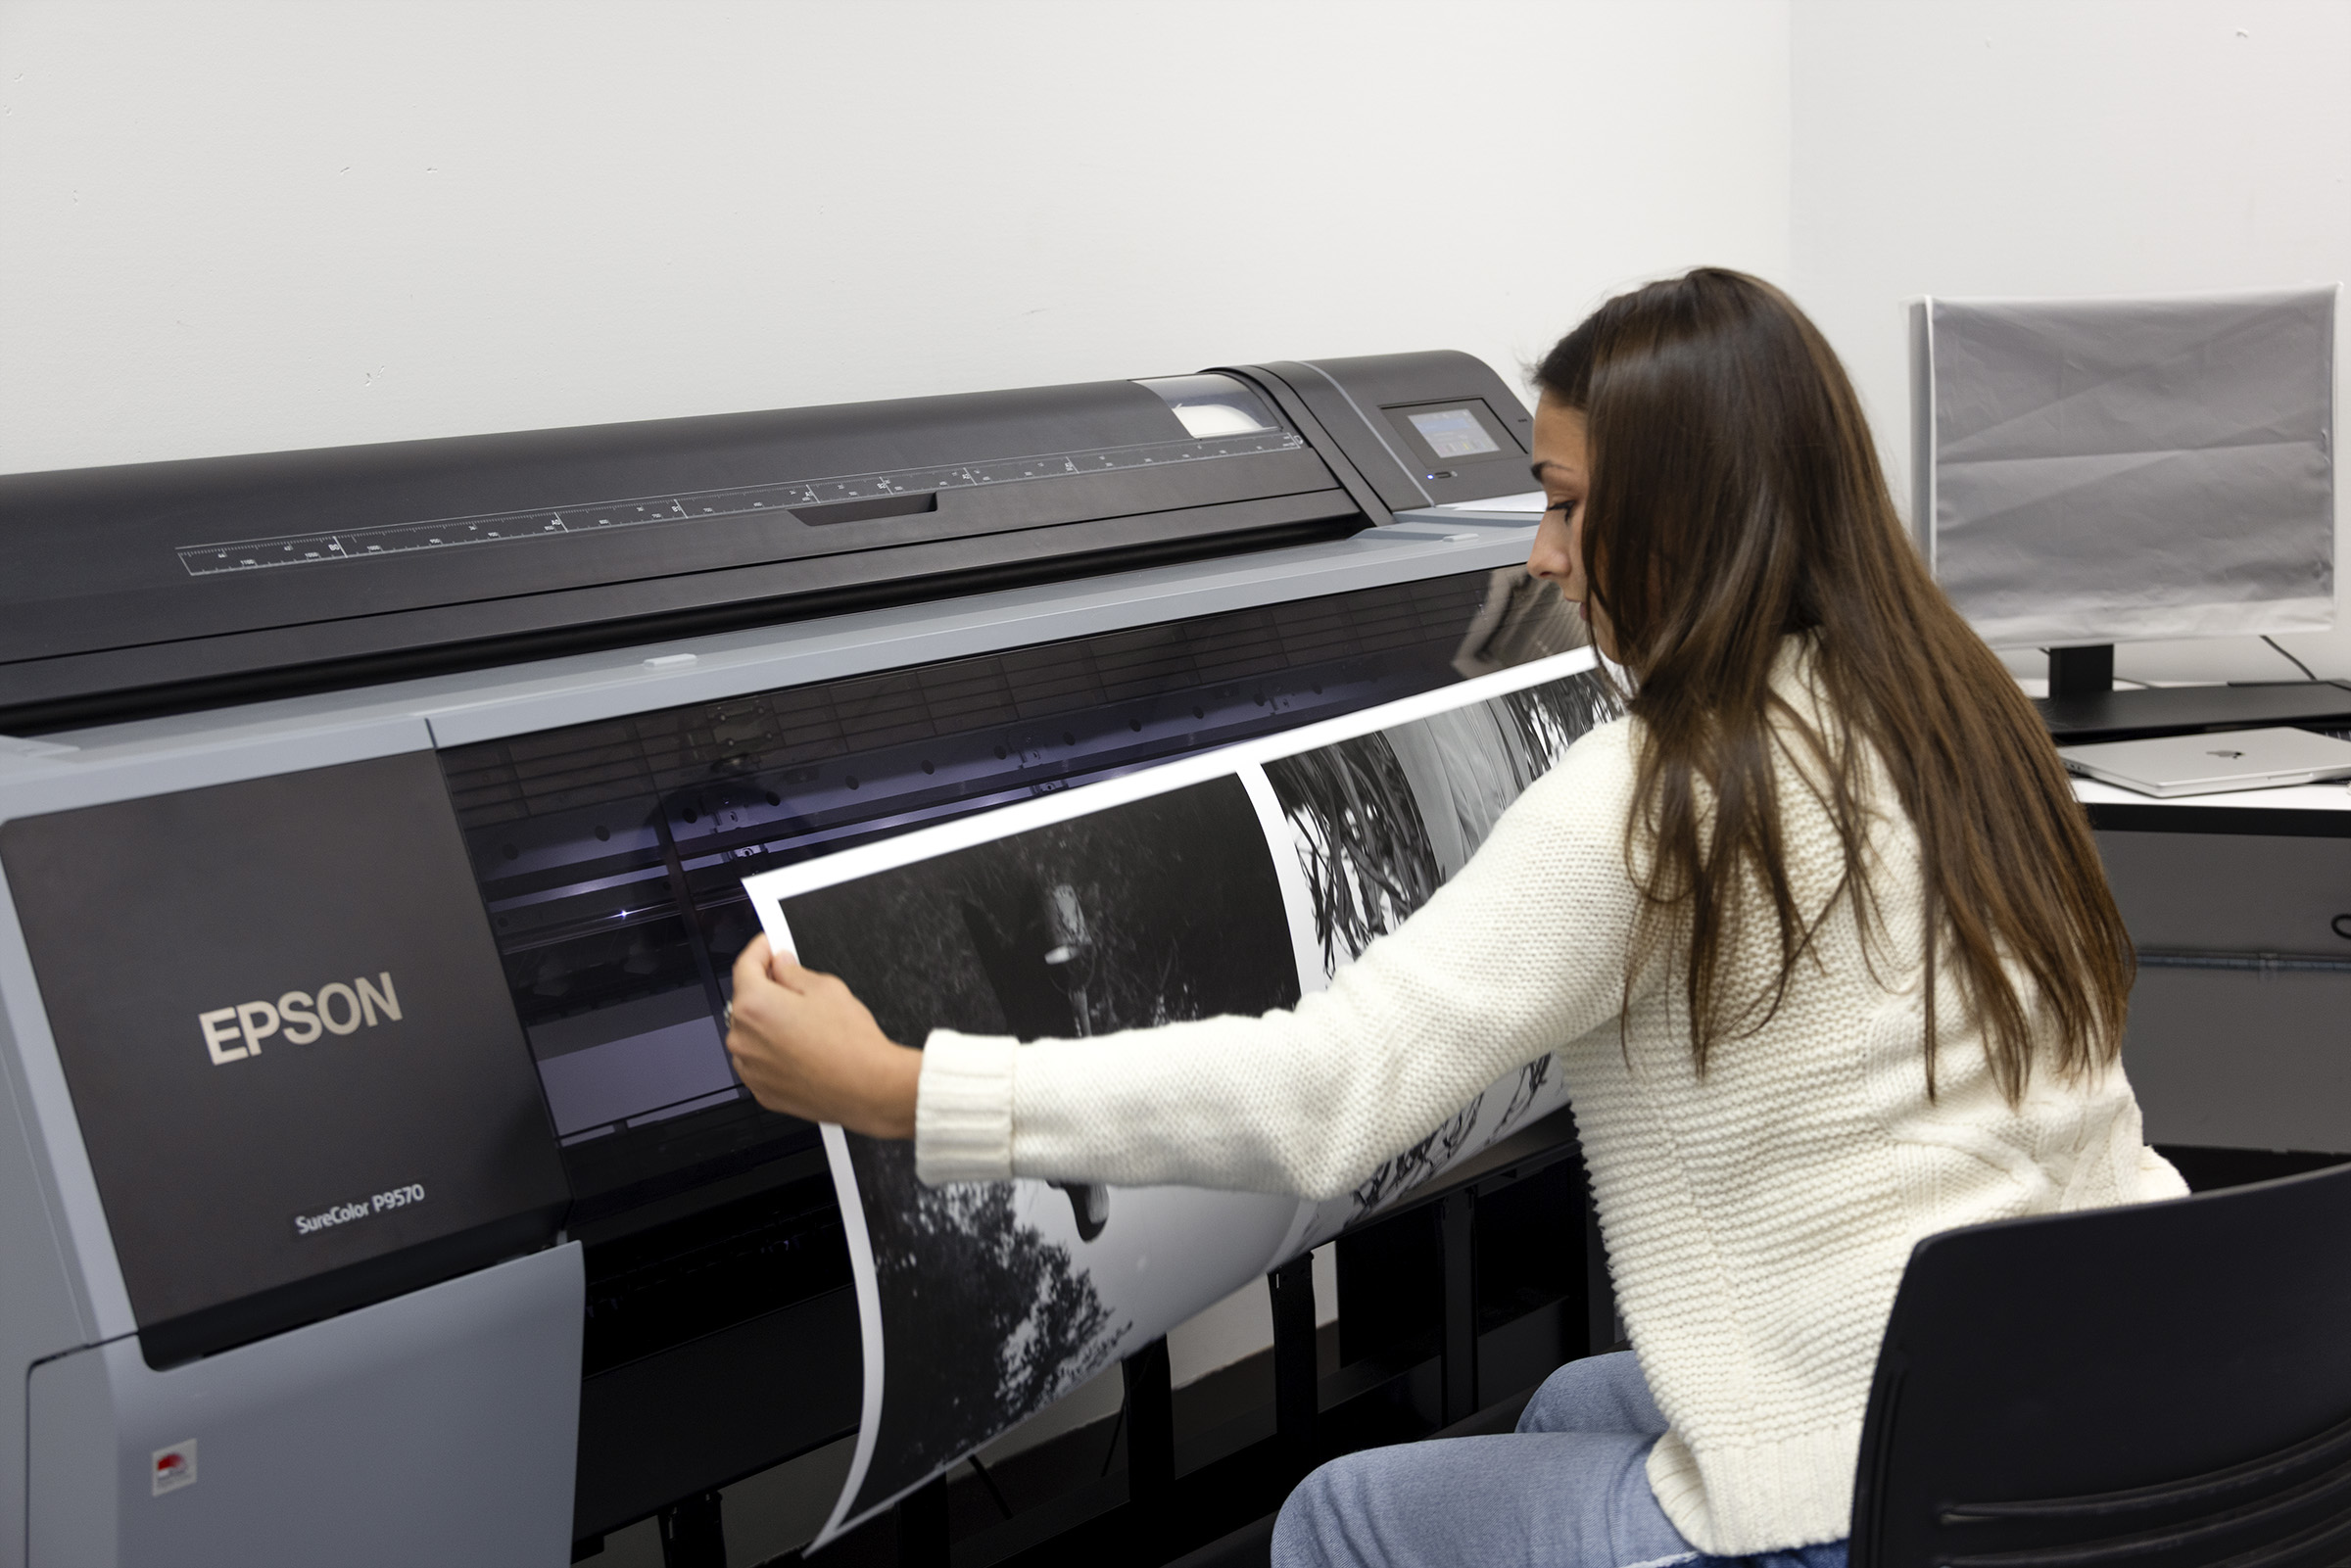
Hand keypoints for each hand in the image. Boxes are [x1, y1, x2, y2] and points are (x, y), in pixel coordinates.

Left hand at [725, 935, 921, 1138]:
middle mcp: (743, 1038)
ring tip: (806, 1026)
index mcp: (754, 1005)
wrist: (867, 1089)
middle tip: (796, 985)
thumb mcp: (827, 989)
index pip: (745, 965)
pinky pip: (760, 1061)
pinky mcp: (762, 1090)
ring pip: (752, 1033)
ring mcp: (750, 1067)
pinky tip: (803, 1050)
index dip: (760, 949)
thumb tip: (782, 966)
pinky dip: (773, 1052)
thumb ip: (794, 972)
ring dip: (769, 1023)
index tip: (769, 945)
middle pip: (747, 1001)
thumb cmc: (850, 1044)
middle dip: (767, 989)